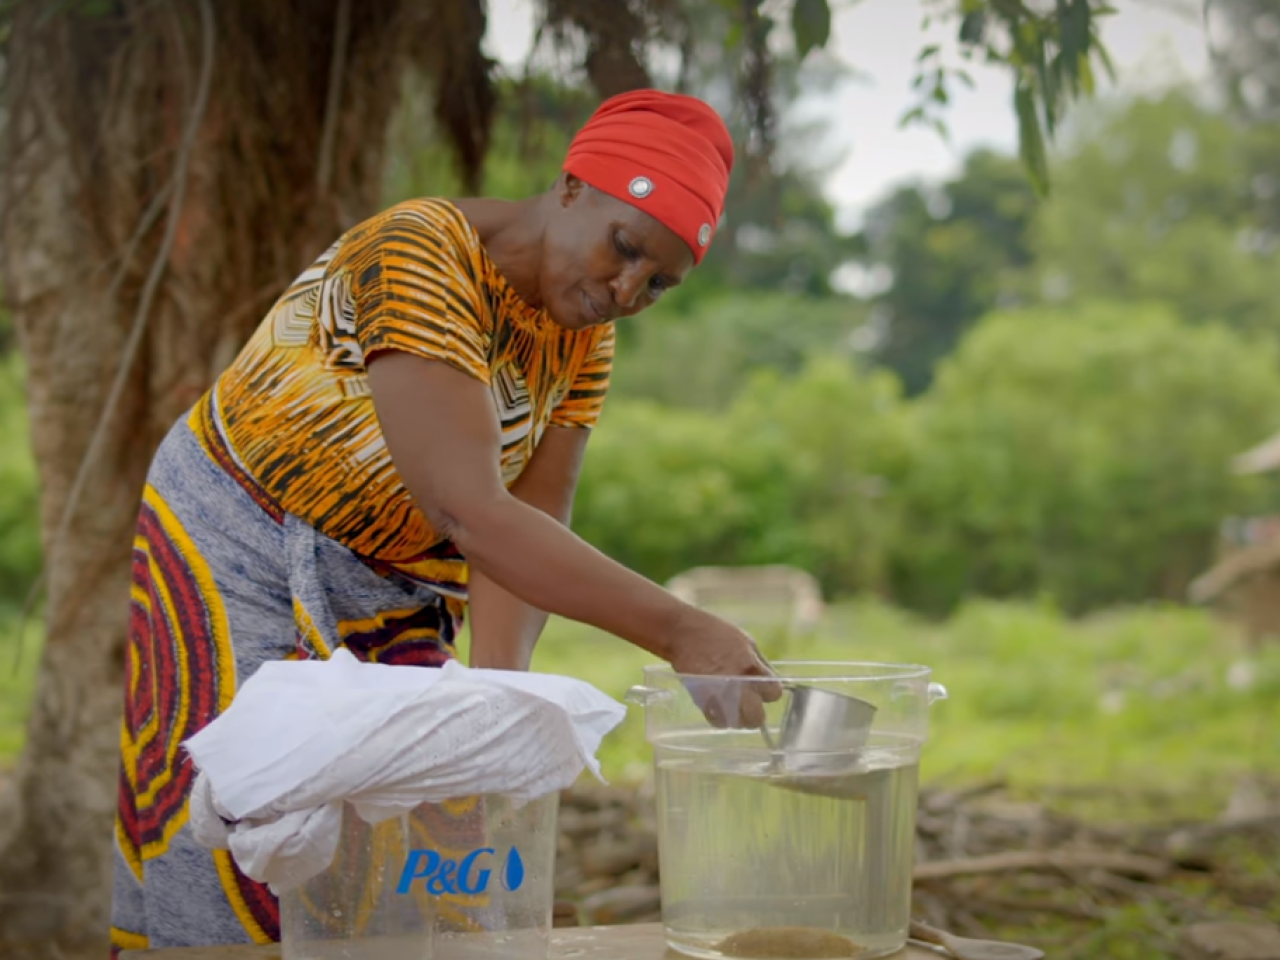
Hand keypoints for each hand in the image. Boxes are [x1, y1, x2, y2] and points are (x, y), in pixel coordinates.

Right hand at [667, 606, 783, 728]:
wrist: (682, 633)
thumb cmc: (716, 633)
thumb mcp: (746, 641)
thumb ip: (760, 663)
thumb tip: (770, 680)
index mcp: (751, 667)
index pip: (773, 693)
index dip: (770, 692)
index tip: (764, 688)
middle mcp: (736, 684)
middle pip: (755, 717)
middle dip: (756, 713)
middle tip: (751, 706)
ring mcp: (718, 695)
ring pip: (735, 722)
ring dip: (738, 717)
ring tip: (734, 707)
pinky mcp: (701, 701)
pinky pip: (717, 719)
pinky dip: (721, 716)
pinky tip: (720, 706)